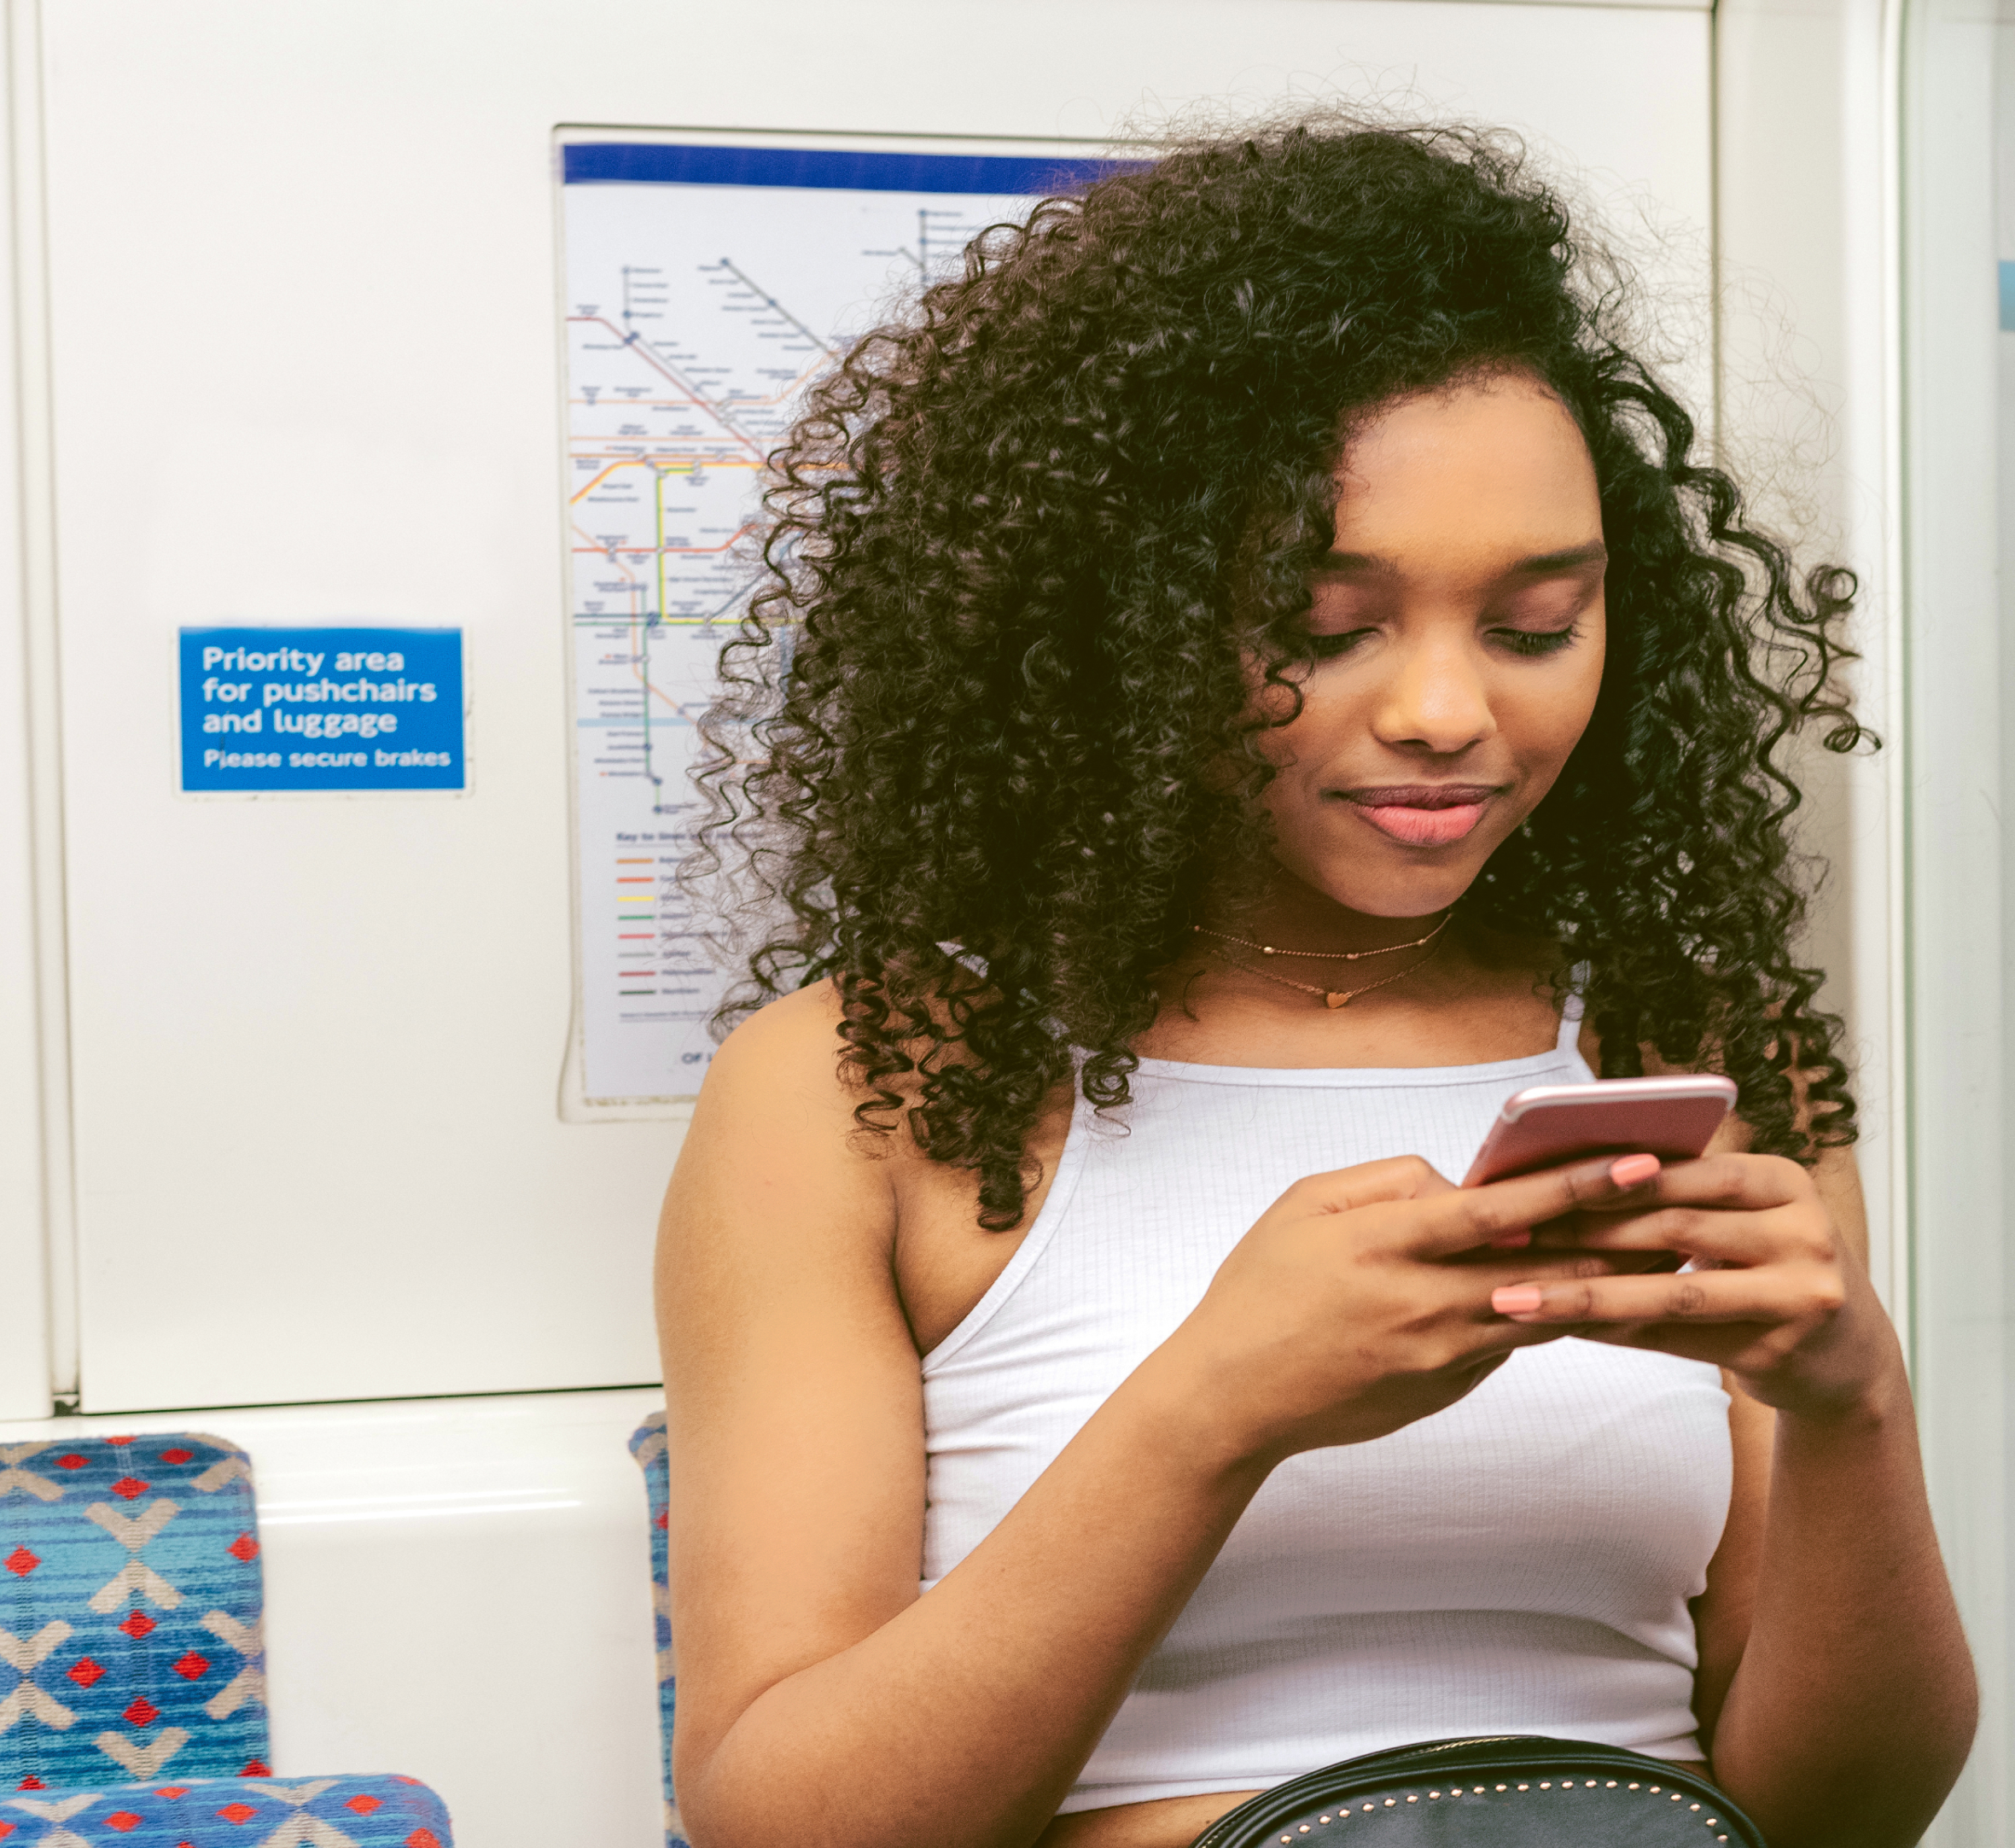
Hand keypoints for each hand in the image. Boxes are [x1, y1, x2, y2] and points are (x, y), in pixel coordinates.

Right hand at [1150, 1151, 1666, 1466]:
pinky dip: (1550, 1317)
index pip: (1501, 1208)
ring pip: (1541, 1311)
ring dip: (1601, 1281)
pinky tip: (1587, 1296)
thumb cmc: (1261, 1289)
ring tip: (1660, 1251)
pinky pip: (1509, 1343)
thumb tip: (1456, 1182)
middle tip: (1685, 1207)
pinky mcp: (1445, 1388)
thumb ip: (1386, 1180)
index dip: (1575, 1183)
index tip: (1639, 1162)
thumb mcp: (1304, 1204)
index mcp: (1386, 1243)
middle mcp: (1423, 1301)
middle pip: (1544, 1266)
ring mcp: (1439, 1354)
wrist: (1232, 1397)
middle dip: (1619, 1235)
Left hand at [1497, 1152, 1898, 1417]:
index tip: (1538, 1177)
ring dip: (1586, 1292)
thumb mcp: (1745, 1220)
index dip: (1613, 1174)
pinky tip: (1564, 1328)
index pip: (1690, 1167)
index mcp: (1784, 1181)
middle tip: (1510, 1235)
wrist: (1848, 1360)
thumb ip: (1681, 1195)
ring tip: (1517, 1295)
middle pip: (1676, 1224)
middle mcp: (1804, 1231)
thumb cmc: (1767, 1270)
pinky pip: (1680, 1339)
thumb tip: (1565, 1176)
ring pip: (1674, 1289)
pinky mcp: (1783, 1350)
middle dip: (1585, 1229)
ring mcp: (1801, 1293)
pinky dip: (1618, 1331)